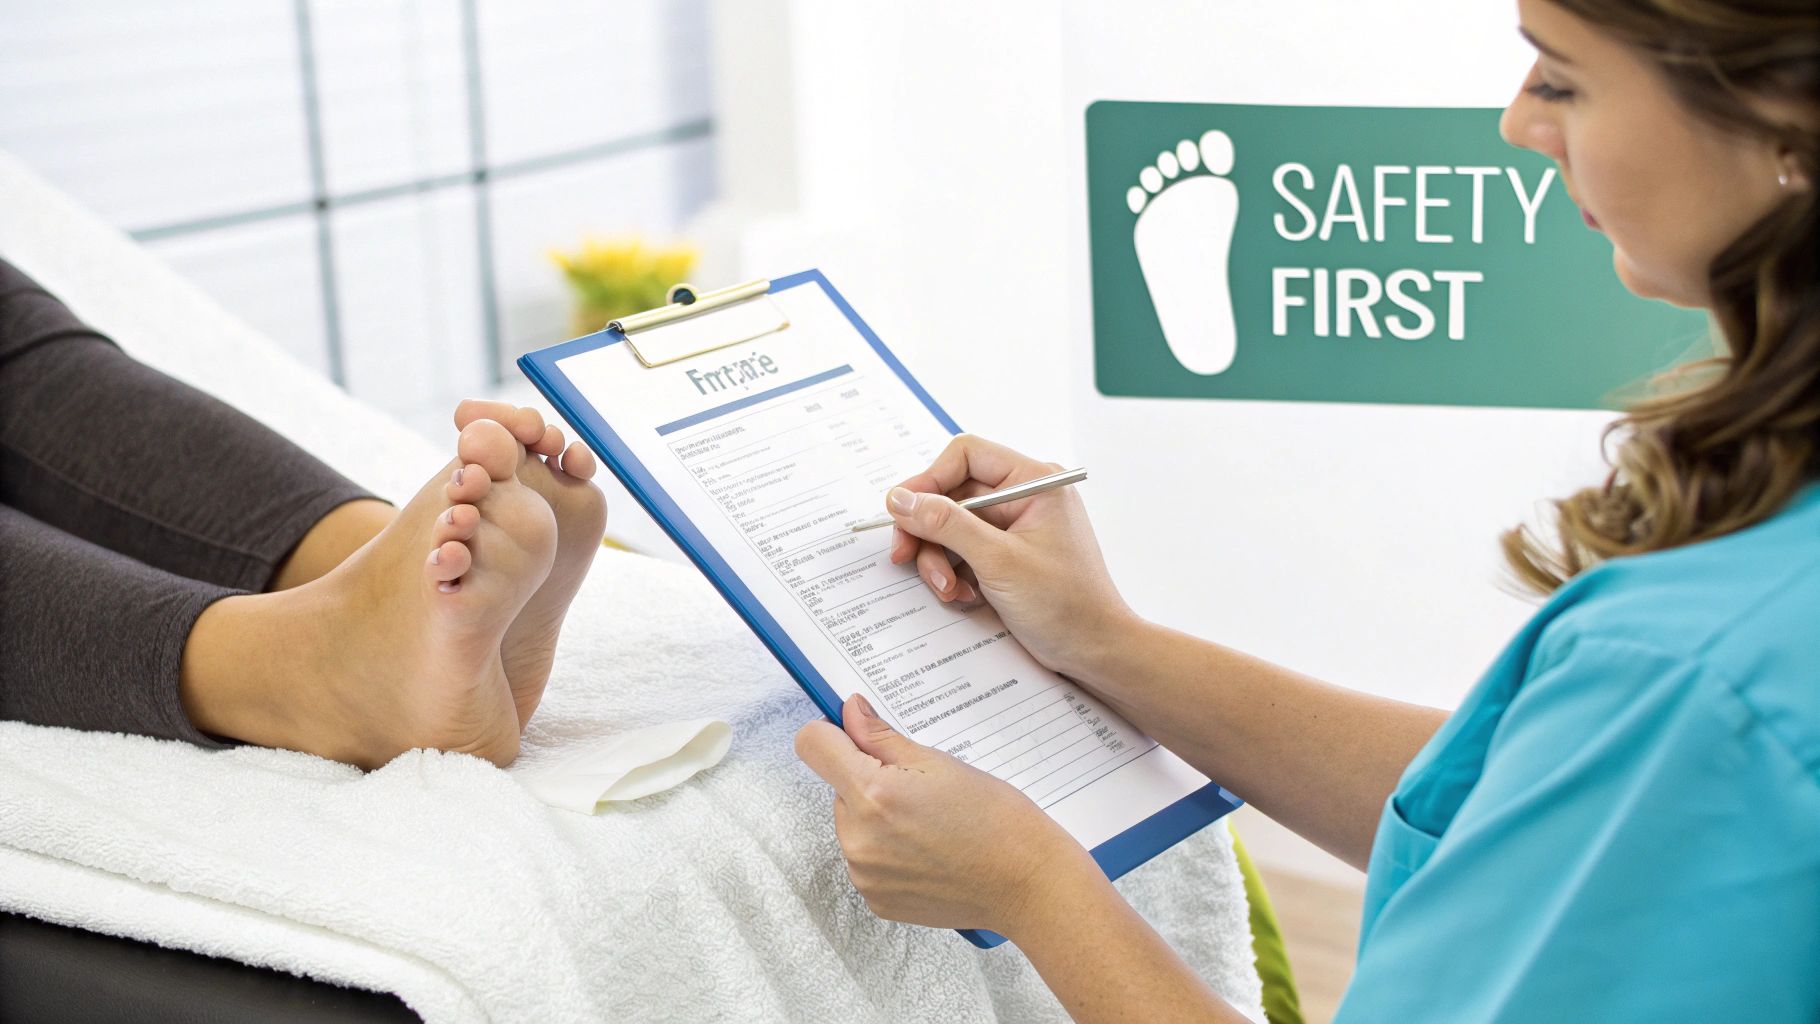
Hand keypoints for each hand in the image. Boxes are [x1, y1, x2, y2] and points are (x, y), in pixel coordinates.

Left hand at [794, 693, 1103, 937]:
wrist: (1027, 883)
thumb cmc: (997, 820)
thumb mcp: (940, 763)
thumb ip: (882, 737)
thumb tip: (850, 710)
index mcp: (873, 794)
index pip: (813, 745)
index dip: (831, 732)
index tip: (853, 735)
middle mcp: (858, 838)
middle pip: (838, 788)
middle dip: (869, 781)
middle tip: (920, 789)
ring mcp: (865, 874)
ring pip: (852, 824)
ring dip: (878, 818)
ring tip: (931, 824)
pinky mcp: (876, 900)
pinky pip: (867, 860)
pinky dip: (889, 852)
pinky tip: (929, 852)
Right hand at [885, 434, 1135, 679]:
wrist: (1095, 651)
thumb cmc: (1067, 605)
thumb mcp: (999, 561)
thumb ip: (946, 524)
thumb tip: (901, 498)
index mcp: (1033, 482)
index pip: (966, 456)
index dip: (928, 480)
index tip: (902, 511)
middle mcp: (1023, 498)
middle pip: (952, 494)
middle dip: (930, 532)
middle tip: (906, 558)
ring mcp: (1015, 528)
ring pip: (952, 527)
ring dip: (940, 560)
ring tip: (950, 590)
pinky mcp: (1007, 556)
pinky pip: (964, 552)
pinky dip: (956, 574)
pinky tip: (966, 596)